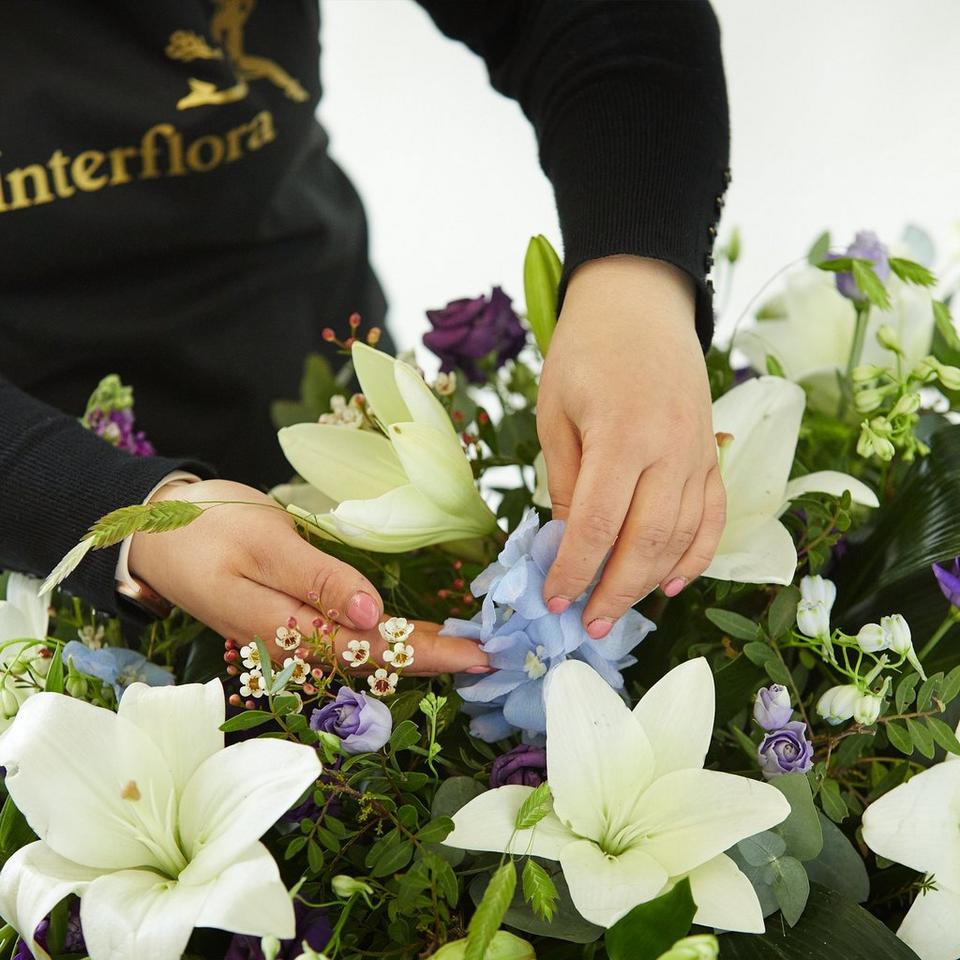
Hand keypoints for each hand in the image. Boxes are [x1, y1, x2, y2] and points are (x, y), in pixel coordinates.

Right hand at [128, 479, 488, 674]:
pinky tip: (419, 625)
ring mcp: (293, 635)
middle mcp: (295, 644)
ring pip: (367, 649)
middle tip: (493, 653)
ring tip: (469, 644)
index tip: (480, 656)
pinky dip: (391, 631)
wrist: (156, 533)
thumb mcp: (265, 545)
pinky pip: (350, 633)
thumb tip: (376, 614)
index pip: (374, 649)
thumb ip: (320, 581)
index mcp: (287, 630)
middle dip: (437, 656)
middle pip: (377, 657)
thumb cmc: (206, 530)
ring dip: (419, 647)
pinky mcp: (292, 619)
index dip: (432, 653)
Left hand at [536, 256, 725, 636]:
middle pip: (645, 544)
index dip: (574, 571)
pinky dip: (697, 556)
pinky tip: (674, 583)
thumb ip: (564, 480)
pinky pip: (713, 516)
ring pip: (681, 539)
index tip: (554, 600)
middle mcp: (668, 451)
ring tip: (620, 610)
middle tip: (588, 625)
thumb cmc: (585, 352)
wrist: (640, 303)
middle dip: (614, 592)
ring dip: (650, 583)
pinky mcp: (712, 452)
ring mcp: (698, 453)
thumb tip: (567, 543)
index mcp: (620, 437)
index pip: (595, 527)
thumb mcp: (556, 413)